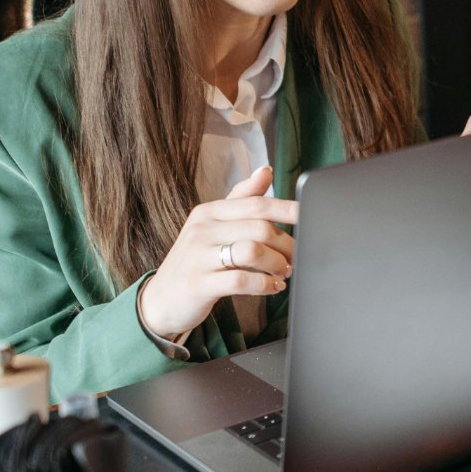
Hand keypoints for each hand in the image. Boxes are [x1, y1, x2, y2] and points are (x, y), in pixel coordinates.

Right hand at [137, 165, 299, 341]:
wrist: (160, 301)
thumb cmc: (196, 261)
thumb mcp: (213, 226)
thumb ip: (241, 199)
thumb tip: (266, 170)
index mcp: (209, 211)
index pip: (256, 203)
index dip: (288, 209)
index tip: (310, 215)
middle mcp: (202, 229)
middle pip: (259, 227)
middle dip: (287, 243)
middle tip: (297, 257)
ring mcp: (198, 256)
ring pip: (252, 250)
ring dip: (277, 263)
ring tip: (284, 272)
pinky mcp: (198, 284)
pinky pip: (241, 280)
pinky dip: (264, 284)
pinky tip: (273, 287)